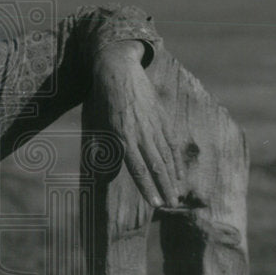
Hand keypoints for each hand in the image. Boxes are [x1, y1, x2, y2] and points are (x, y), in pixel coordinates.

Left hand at [92, 42, 182, 207]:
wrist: (118, 69)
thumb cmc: (102, 100)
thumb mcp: (96, 124)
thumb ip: (101, 150)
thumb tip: (104, 173)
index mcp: (122, 136)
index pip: (138, 168)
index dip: (147, 187)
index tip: (155, 203)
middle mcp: (141, 133)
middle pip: (156, 166)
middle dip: (164, 187)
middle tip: (171, 205)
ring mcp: (154, 125)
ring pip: (166, 156)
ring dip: (172, 178)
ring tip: (176, 195)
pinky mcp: (162, 118)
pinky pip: (171, 143)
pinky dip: (176, 159)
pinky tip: (179, 174)